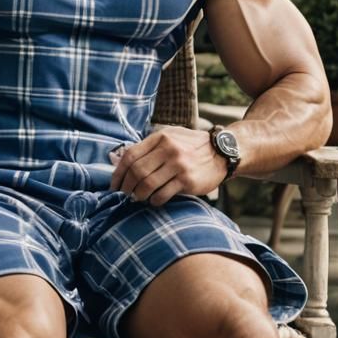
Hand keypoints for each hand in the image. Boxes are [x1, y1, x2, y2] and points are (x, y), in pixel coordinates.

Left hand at [109, 126, 226, 205]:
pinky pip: (162, 194)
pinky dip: (154, 200)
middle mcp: (168, 149)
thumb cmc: (191, 147)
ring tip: (138, 197)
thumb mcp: (171, 136)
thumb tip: (123, 161)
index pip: (130, 155)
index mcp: (160, 137)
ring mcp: (178, 165)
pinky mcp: (187, 180)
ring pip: (147, 184)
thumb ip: (150, 146)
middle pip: (136, 171)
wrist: (222, 153)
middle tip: (125, 194)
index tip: (114, 184)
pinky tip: (154, 201)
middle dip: (126, 186)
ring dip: (139, 195)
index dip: (118, 173)